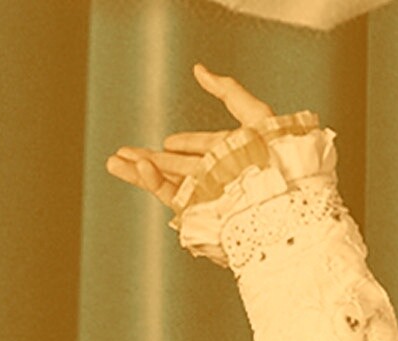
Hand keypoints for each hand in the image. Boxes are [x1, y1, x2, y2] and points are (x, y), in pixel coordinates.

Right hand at [104, 64, 275, 207]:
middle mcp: (222, 177)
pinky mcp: (202, 213)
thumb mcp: (255, 114)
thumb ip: (228, 91)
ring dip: (139, 171)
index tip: (168, 141)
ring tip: (114, 162)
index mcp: (238, 155)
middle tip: (122, 154)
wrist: (282, 199)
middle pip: (179, 168)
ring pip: (169, 183)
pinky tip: (139, 165)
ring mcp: (210, 196)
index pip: (206, 148)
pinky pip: (173, 196)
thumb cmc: (278, 158)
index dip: (186, 143)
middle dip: (149, 159)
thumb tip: (200, 69)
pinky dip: (153, 180)